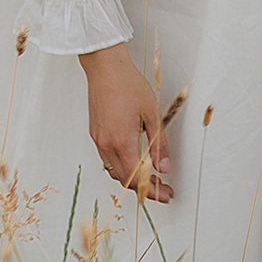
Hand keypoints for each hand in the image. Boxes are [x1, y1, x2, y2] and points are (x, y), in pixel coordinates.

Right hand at [82, 46, 174, 200]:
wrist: (105, 67)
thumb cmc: (129, 84)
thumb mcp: (152, 114)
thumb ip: (158, 144)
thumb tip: (164, 168)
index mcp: (121, 141)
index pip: (136, 178)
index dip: (152, 191)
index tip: (166, 194)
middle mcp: (106, 144)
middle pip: (124, 179)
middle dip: (145, 189)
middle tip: (164, 190)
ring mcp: (98, 140)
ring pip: (114, 171)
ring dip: (132, 179)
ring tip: (151, 179)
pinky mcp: (95, 133)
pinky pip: (107, 159)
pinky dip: (121, 166)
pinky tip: (134, 162)